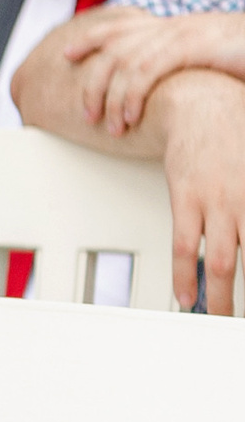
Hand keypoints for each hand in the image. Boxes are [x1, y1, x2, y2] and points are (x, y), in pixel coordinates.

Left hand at [66, 11, 244, 136]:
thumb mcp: (212, 61)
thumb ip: (184, 69)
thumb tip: (164, 89)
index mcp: (178, 27)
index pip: (125, 26)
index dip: (93, 37)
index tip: (67, 54)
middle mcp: (175, 26)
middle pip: (114, 46)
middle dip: (92, 80)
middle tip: (86, 114)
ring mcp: (185, 33)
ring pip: (125, 62)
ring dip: (110, 97)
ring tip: (108, 127)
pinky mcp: (195, 46)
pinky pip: (147, 70)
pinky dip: (131, 96)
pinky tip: (128, 118)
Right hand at [157, 71, 244, 314]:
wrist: (201, 103)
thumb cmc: (239, 128)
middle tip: (241, 318)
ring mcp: (215, 202)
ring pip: (220, 262)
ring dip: (219, 296)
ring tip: (219, 318)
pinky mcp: (185, 200)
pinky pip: (182, 247)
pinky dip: (183, 276)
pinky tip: (186, 296)